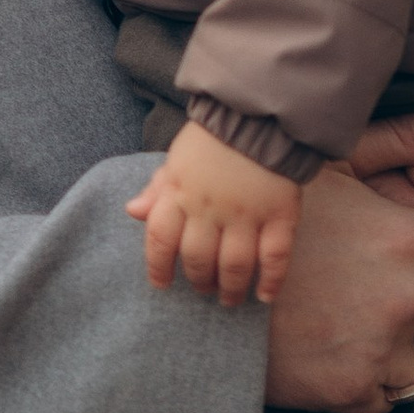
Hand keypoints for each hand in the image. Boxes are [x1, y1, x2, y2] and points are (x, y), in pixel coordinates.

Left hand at [129, 120, 302, 303]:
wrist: (259, 113)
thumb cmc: (213, 138)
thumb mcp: (177, 157)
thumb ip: (158, 187)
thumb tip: (133, 211)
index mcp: (179, 192)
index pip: (160, 239)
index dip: (157, 266)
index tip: (161, 284)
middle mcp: (209, 208)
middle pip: (198, 258)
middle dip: (199, 280)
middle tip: (203, 290)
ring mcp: (246, 214)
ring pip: (234, 264)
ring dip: (230, 288)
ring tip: (229, 299)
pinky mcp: (280, 214)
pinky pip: (276, 256)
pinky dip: (271, 280)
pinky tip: (265, 295)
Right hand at [264, 151, 413, 412]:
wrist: (198, 292)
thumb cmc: (264, 220)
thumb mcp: (329, 168)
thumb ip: (400, 142)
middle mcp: (411, 303)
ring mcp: (383, 352)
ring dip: (412, 351)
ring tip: (372, 330)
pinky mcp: (353, 390)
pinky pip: (388, 396)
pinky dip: (372, 380)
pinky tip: (340, 354)